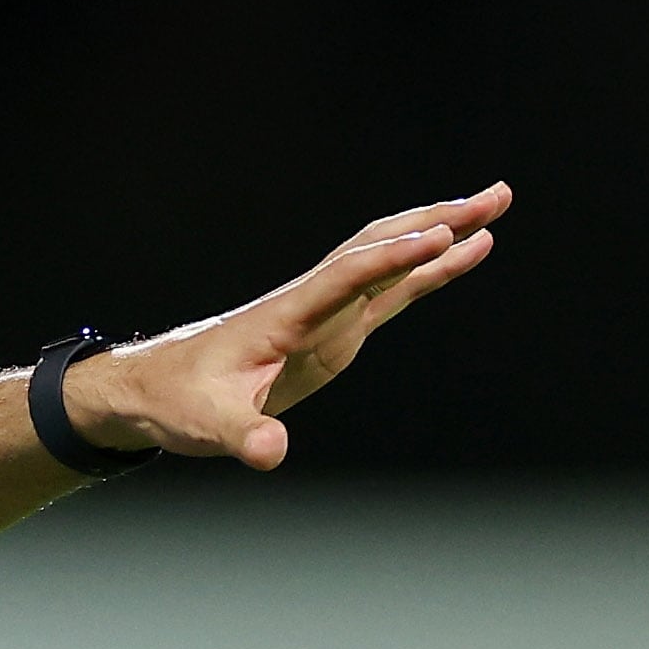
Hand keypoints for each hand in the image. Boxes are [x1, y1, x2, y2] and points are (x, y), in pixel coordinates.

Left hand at [64, 183, 509, 469]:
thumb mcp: (207, 426)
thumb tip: (270, 453)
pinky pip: (388, 290)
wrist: (153, 390)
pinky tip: (462, 253)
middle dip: (436, 222)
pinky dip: (426, 270)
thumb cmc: (177, 402)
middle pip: (379, 248)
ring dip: (439, 232)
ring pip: (388, 258)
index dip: (392, 259)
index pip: (347, 277)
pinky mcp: (331, 329)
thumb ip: (242, 436)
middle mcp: (310, 302)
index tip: (442, 236)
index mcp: (285, 315)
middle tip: (495, 195)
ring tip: (494, 207)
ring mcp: (324, 312)